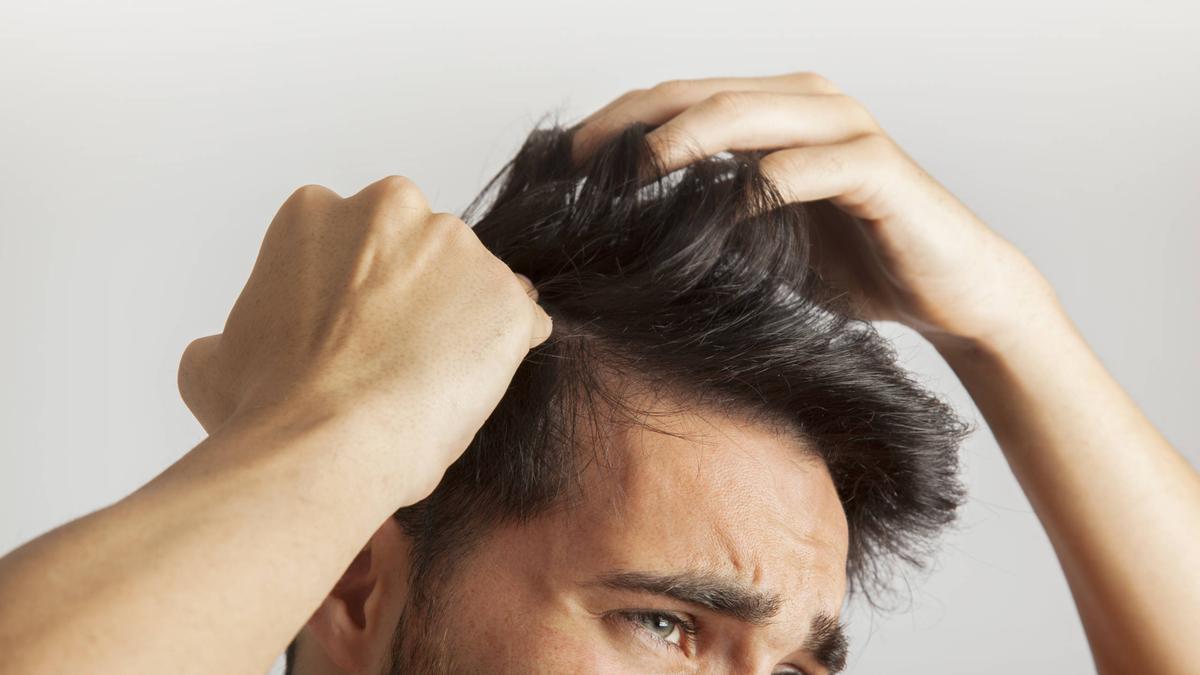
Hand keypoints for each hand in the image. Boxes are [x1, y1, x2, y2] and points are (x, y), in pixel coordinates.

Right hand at [177, 175, 552, 500]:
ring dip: (459, 324)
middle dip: (412, 296)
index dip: (354, 295)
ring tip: (428, 384)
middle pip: (418, 251)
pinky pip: (519, 322)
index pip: (353, 242)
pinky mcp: (506, 296)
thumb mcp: (213, 362)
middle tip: (391, 358)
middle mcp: (392, 208)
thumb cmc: (267, 406)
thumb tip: (225, 347)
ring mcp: (457, 249)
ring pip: (470, 284)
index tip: (349, 335)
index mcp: (315, 212)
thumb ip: (231, 334)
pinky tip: (470, 389)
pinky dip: (504, 352)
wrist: (325, 442)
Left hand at [571, 71, 1060, 350]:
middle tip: (579, 163)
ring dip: (686, 138)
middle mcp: (808, 103)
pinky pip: (810, 167)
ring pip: (750, 113)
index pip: (680, 99)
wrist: (950, 291)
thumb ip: (710, 214)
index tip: (565, 162)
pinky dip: (763, 185)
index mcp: (776, 111)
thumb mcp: (763, 237)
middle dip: (633, 123)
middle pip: (701, 94)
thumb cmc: (854, 263)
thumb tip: (627, 228)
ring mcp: (846, 129)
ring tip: (634, 171)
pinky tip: (724, 210)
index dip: (619, 122)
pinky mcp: (879, 169)